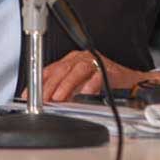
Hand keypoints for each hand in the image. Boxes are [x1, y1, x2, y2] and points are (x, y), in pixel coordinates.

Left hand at [37, 50, 159, 101]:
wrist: (131, 83)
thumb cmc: (103, 82)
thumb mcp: (78, 85)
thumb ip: (63, 90)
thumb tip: (45, 101)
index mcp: (72, 60)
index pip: (51, 68)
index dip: (38, 82)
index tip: (28, 95)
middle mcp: (82, 58)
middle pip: (62, 68)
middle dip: (50, 85)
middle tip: (43, 99)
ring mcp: (96, 62)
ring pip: (78, 70)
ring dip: (67, 84)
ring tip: (58, 98)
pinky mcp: (110, 69)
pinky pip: (99, 76)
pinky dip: (91, 85)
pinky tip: (85, 94)